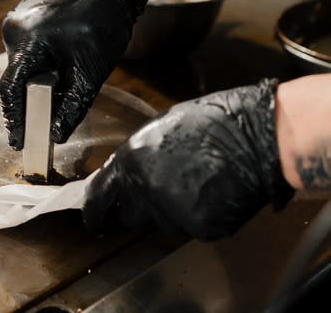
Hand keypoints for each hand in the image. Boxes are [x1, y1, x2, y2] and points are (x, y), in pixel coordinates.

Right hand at [0, 0, 147, 149]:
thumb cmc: (102, 19)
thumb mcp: (90, 69)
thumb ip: (72, 105)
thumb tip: (58, 134)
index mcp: (27, 42)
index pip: (11, 91)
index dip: (14, 120)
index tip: (19, 142)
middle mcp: (14, 30)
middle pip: (15, 78)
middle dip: (30, 99)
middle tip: (45, 121)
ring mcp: (16, 20)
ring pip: (21, 63)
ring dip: (36, 79)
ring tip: (60, 85)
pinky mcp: (23, 16)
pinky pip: (26, 49)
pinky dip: (39, 63)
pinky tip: (59, 64)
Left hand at [82, 79, 295, 240]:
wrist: (257, 135)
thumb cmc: (213, 123)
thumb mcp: (159, 129)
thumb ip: (136, 157)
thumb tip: (123, 175)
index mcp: (129, 161)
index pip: (98, 197)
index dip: (95, 211)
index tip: (94, 220)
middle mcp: (145, 190)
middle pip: (131, 215)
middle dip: (142, 208)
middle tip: (165, 192)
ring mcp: (172, 211)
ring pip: (163, 223)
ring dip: (174, 211)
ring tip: (198, 184)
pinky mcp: (199, 227)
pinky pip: (192, 229)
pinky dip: (201, 217)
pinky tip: (214, 194)